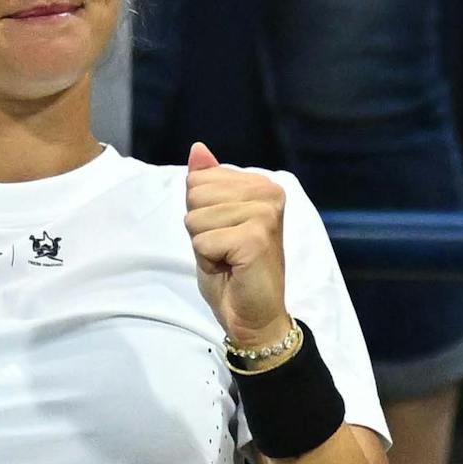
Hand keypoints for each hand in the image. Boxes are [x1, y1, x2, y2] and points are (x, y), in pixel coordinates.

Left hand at [185, 141, 294, 351]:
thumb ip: (207, 183)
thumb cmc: (232, 270)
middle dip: (200, 228)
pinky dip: (209, 261)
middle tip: (226, 250)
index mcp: (260, 184)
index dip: (200, 213)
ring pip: (195, 218)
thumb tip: (198, 148)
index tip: (224, 234)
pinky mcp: (256, 238)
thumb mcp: (211, 220)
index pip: (197, 179)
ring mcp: (265, 214)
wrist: (253, 315)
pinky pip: (202, 241)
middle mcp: (268, 192)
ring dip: (204, 245)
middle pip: (194, 194)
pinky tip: (232, 268)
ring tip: (229, 259)